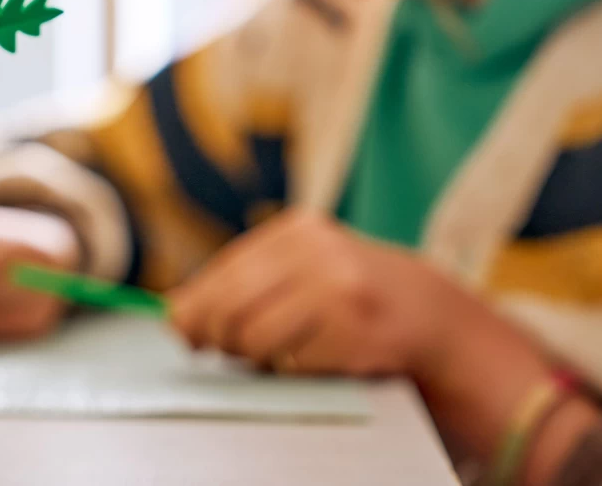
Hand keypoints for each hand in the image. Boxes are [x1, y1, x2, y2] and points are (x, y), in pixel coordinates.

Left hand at [168, 208, 468, 377]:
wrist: (427, 311)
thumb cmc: (344, 290)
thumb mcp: (298, 268)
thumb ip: (240, 282)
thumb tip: (174, 314)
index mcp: (297, 230)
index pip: (225, 269)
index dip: (196, 305)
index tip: (182, 330)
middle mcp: (319, 253)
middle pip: (231, 304)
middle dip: (214, 334)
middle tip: (215, 348)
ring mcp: (340, 293)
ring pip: (256, 339)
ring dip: (253, 357)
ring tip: (271, 351)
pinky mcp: (355, 336)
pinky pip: (292, 365)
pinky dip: (291, 370)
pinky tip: (311, 358)